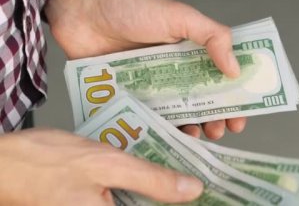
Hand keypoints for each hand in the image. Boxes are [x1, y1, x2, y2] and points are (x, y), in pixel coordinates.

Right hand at [0, 128, 202, 204]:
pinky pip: (128, 197)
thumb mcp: (106, 165)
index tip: (212, 192)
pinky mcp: (98, 203)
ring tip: (183, 167)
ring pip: (142, 202)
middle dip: (175, 193)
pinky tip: (152, 166)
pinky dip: (141, 183)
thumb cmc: (45, 163)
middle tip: (199, 174)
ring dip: (160, 187)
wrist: (3, 164)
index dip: (186, 204)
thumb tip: (192, 190)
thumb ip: (151, 179)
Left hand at [44, 0, 246, 139]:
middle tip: (220, 130)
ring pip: (177, 114)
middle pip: (201, 101)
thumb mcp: (181, 17)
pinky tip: (168, 138)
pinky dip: (161, 131)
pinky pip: (150, 118)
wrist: (84, 10)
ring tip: (196, 136)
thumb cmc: (132, 7)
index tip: (241, 113)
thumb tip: (236, 69)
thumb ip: (213, 37)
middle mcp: (174, 71)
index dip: (233, 97)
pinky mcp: (131, 95)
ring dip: (191, 129)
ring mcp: (153, 86)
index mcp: (191, 53)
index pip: (219, 78)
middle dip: (215, 118)